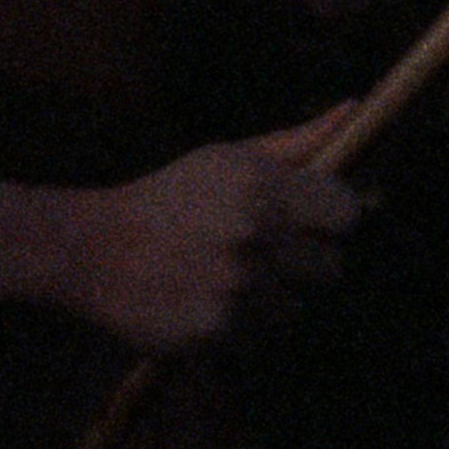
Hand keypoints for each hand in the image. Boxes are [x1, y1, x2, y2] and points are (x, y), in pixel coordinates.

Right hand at [67, 105, 364, 353]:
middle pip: (331, 268)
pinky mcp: (215, 331)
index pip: (346, 213)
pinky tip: (209, 301)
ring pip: (296, 307)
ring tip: (230, 278)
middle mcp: (253, 237)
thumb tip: (354, 109)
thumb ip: (298, 142)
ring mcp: (235, 289)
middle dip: (305, 262)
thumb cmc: (171, 197)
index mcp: (261, 187)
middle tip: (267, 251)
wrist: (93, 250)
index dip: (333, 218)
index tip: (315, 220)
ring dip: (272, 298)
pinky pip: (260, 339)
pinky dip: (242, 326)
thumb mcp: (228, 159)